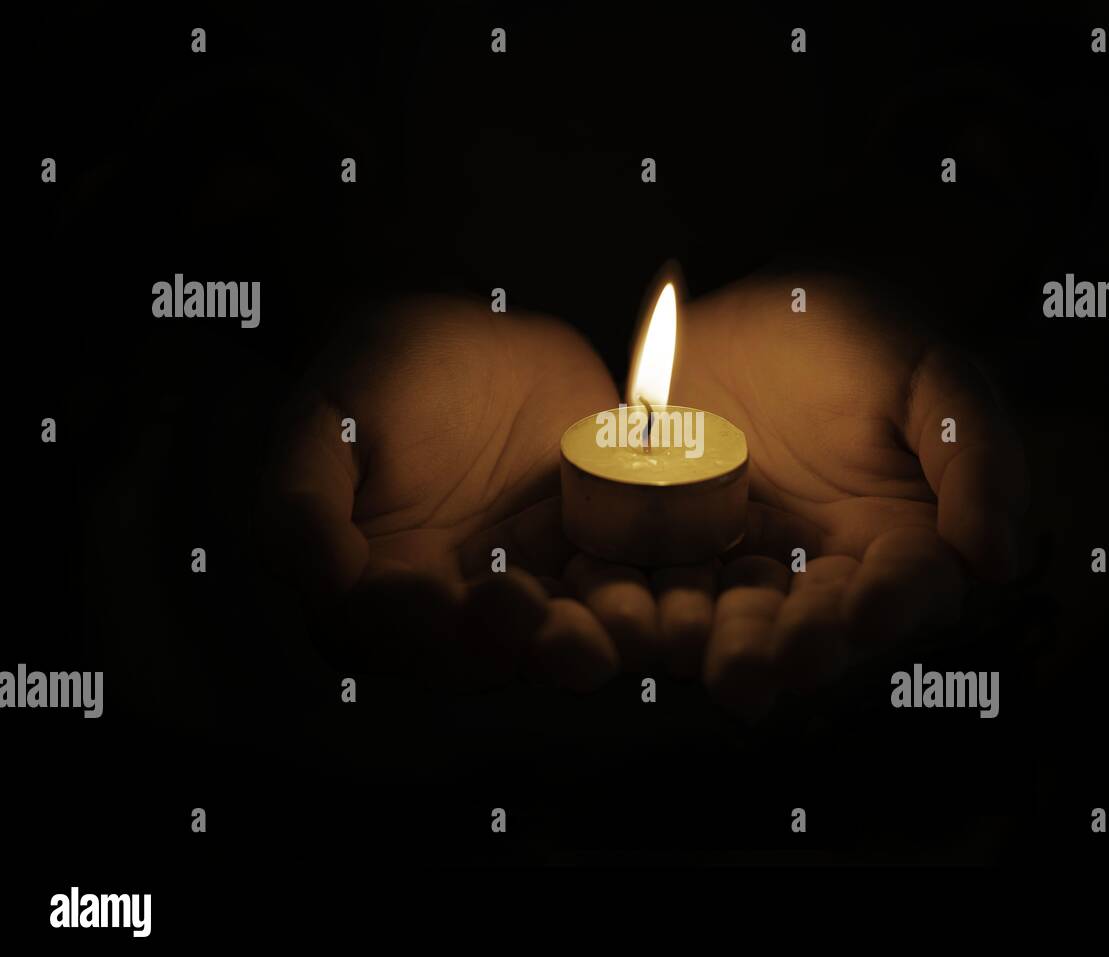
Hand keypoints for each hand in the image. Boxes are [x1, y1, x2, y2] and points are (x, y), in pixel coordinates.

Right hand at [261, 297, 626, 690]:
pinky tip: (671, 590)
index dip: (414, 629)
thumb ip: (303, 504)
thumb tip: (322, 582)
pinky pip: (626, 585)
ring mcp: (535, 581)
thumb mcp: (323, 424)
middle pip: (491, 653)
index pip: (392, 637)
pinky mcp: (595, 551)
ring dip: (594, 637)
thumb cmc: (377, 375)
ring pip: (565, 634)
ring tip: (617, 621)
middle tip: (542, 618)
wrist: (465, 329)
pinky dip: (649, 595)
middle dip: (520, 645)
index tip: (435, 599)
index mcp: (381, 591)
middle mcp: (460, 605)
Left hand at [582, 275, 1027, 717]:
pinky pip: (663, 582)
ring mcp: (747, 564)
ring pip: (736, 618)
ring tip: (701, 659)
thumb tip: (997, 559)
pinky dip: (648, 602)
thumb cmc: (860, 340)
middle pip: (814, 624)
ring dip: (719, 644)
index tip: (867, 616)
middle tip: (768, 669)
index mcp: (899, 541)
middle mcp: (824, 571)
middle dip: (792, 649)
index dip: (889, 605)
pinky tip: (629, 616)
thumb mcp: (932, 376)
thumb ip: (974, 456)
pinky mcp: (679, 548)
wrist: (751, 309)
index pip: (905, 587)